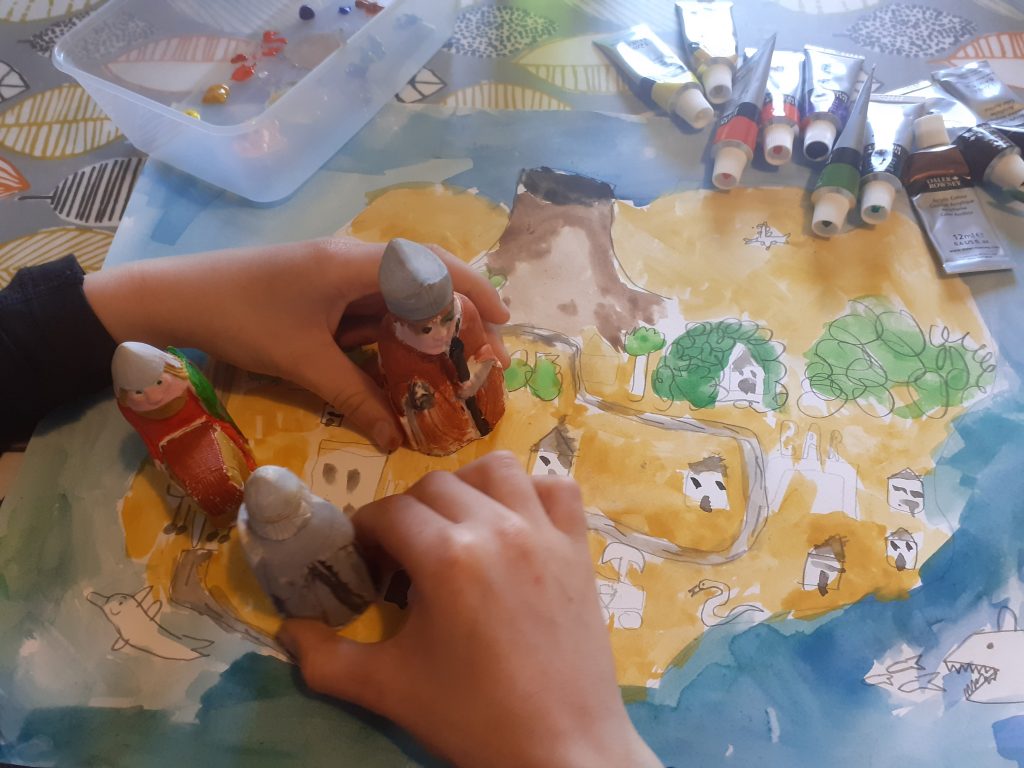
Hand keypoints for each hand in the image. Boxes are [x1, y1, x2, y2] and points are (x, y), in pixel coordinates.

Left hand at [84, 238, 509, 451]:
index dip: (473, 290)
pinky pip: (371, 305)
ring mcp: (336, 272)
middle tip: (486, 349)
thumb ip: (354, 397)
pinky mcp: (322, 287)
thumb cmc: (241, 319)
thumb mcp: (304, 363)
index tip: (505, 321)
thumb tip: (397, 439)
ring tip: (456, 358)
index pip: (431, 267)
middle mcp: (351, 259)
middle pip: (422, 276)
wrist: (174, 299)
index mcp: (352, 263)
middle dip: (458, 310)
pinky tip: (406, 357)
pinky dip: (394, 329)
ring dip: (426, 320)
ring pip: (397, 292)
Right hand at [277, 453, 661, 767]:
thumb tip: (286, 631)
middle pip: (435, 486)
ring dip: (466, 486)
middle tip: (402, 556)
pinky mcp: (578, 546)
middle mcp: (497, 528)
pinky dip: (532, 492)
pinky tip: (515, 522)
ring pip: (496, 469)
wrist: (561, 748)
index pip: (388, 512)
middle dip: (407, 512)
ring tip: (457, 525)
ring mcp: (544, 532)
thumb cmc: (472, 717)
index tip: (363, 560)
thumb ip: (325, 657)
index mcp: (447, 557)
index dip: (364, 531)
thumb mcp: (387, 688)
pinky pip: (557, 488)